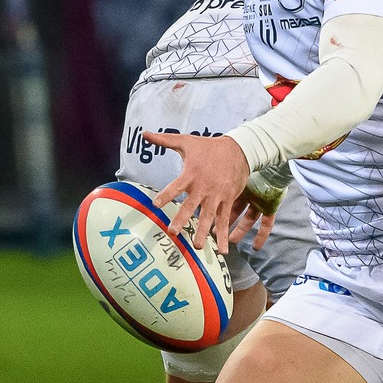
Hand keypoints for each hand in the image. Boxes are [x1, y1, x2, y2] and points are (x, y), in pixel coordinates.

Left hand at [146, 131, 251, 255]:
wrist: (239, 150)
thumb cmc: (209, 147)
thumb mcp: (186, 141)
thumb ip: (164, 140)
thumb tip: (144, 133)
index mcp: (191, 173)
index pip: (176, 186)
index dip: (166, 195)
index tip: (155, 204)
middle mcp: (204, 187)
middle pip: (191, 206)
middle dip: (182, 219)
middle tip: (172, 233)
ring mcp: (217, 196)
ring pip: (209, 217)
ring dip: (202, 232)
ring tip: (196, 246)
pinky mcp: (228, 201)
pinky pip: (225, 219)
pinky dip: (223, 235)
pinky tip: (222, 250)